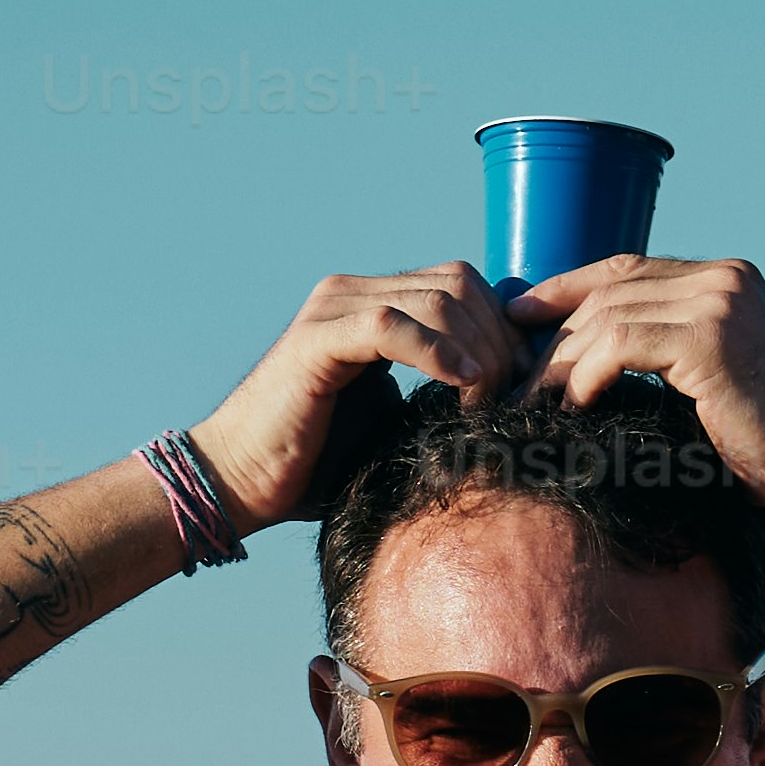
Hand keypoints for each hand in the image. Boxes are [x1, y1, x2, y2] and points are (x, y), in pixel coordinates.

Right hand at [184, 267, 524, 530]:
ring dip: (476, 349)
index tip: (525, 380)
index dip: (502, 327)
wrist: (239, 481)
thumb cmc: (313, 462)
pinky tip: (461, 385)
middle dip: (499, 338)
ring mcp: (331, 309)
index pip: (460, 284)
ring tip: (485, 399)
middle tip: (512, 394)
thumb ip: (433, 386)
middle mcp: (351, 293)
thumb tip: (502, 388)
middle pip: (458, 284)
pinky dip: (437, 353)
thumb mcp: (391, 415)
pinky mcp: (316, 339)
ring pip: (436, 300)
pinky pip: (392, 325)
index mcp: (369, 303)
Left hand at [530, 255, 764, 510]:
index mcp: (726, 280)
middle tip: (513, 378)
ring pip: (606, 316)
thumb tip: (588, 364)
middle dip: (552, 334)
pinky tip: (570, 409)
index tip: (518, 318)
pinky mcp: (709, 338)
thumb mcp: (712, 385)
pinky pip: (619, 344)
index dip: (565, 289)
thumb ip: (666, 357)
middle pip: (608, 291)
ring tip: (530, 404)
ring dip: (559, 363)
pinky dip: (585, 376)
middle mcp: (723, 278)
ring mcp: (718, 303)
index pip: (625, 269)